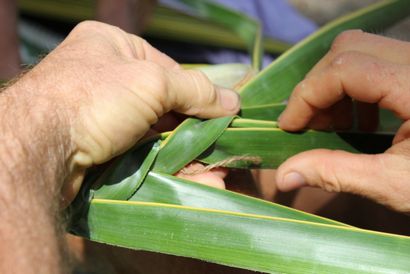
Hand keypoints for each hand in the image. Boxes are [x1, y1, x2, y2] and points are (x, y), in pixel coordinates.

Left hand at [11, 21, 239, 202]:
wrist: (40, 150)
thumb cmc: (94, 98)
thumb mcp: (152, 82)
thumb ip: (195, 89)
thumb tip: (234, 101)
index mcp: (111, 45)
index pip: (168, 69)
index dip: (197, 93)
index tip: (223, 115)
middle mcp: (105, 78)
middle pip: (164, 105)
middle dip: (193, 130)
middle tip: (220, 148)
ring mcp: (102, 116)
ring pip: (156, 134)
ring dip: (186, 154)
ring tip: (216, 172)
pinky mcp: (99, 148)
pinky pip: (143, 153)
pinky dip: (168, 165)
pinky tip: (195, 180)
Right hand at [276, 30, 409, 212]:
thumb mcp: (397, 185)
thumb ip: (336, 174)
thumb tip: (283, 176)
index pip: (345, 69)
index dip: (307, 95)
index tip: (288, 128)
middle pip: (349, 49)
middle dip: (316, 86)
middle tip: (306, 124)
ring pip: (360, 51)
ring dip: (332, 86)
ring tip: (330, 125)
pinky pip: (376, 62)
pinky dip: (353, 88)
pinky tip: (359, 121)